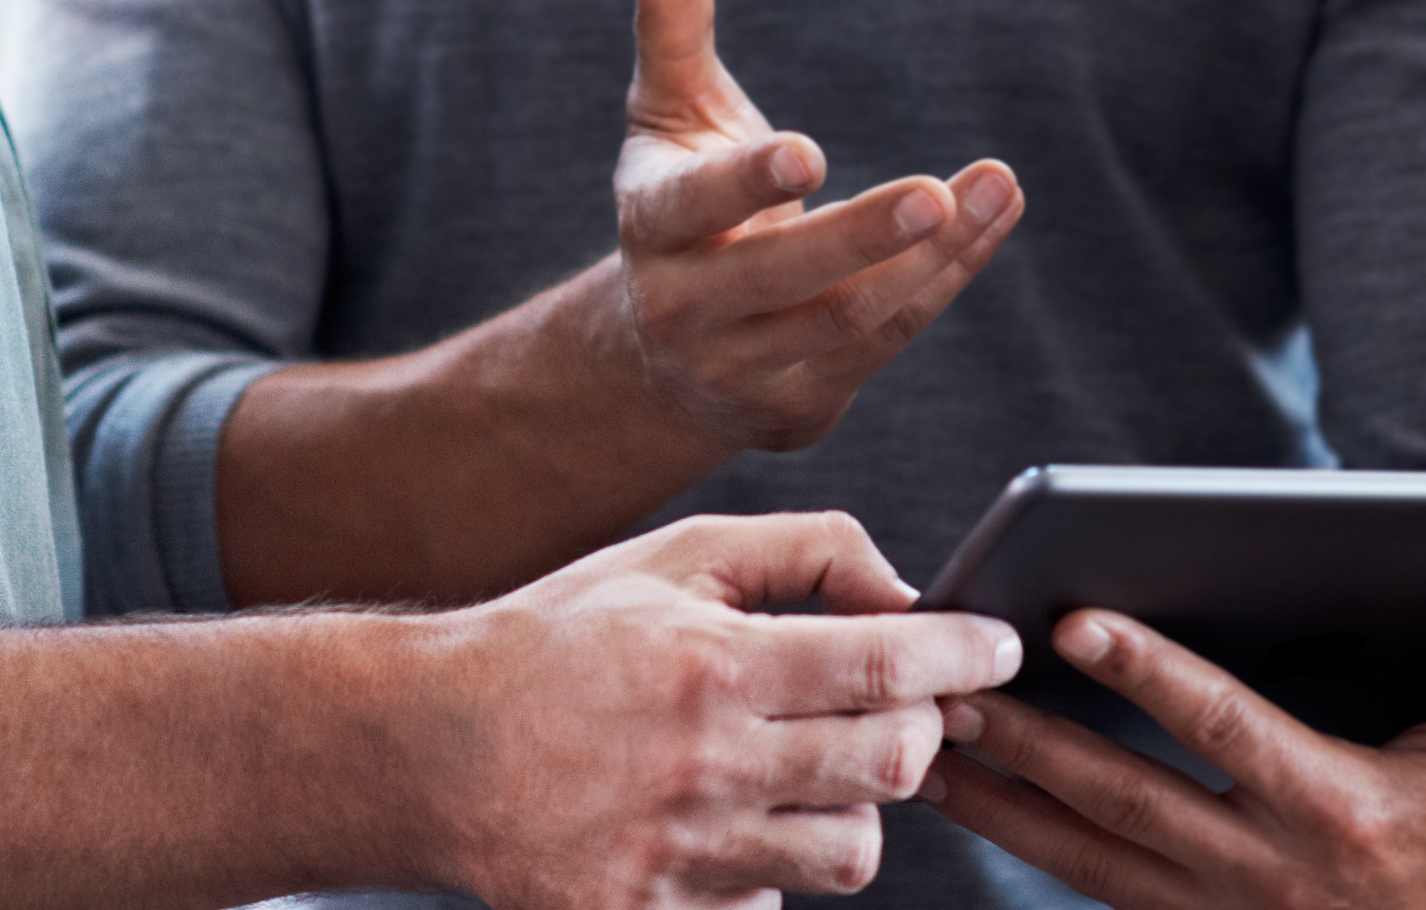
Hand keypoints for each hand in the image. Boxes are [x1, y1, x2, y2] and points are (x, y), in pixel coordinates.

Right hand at [416, 509, 1025, 909]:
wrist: (427, 748)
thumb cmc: (563, 638)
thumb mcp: (677, 559)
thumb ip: (806, 553)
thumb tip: (908, 591)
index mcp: (711, 664)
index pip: (883, 660)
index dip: (962, 653)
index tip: (998, 646)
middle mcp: (702, 765)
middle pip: (891, 766)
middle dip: (922, 728)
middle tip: (905, 702)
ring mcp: (675, 858)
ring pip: (848, 851)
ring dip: (849, 805)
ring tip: (799, 767)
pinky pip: (768, 907)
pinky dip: (767, 867)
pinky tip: (723, 822)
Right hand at [609, 0, 1023, 450]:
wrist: (660, 354)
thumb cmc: (681, 203)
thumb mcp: (667, 116)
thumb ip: (672, 28)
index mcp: (653, 225)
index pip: (691, 208)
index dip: (746, 182)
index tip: (808, 154)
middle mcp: (686, 307)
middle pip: (781, 278)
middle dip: (863, 237)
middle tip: (936, 194)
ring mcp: (743, 366)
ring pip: (848, 317)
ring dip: (934, 258)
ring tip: (997, 186)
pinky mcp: (798, 404)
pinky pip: (885, 341)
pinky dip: (945, 280)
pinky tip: (991, 220)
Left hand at [917, 545, 1425, 909]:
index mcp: (1343, 811)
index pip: (1225, 729)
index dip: (1150, 673)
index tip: (1074, 620)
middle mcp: (1275, 874)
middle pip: (1129, 801)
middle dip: (1034, 745)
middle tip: (950, 688)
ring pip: (1096, 863)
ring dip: (1008, 809)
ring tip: (928, 751)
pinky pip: (1109, 895)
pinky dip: (1041, 852)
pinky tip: (983, 810)